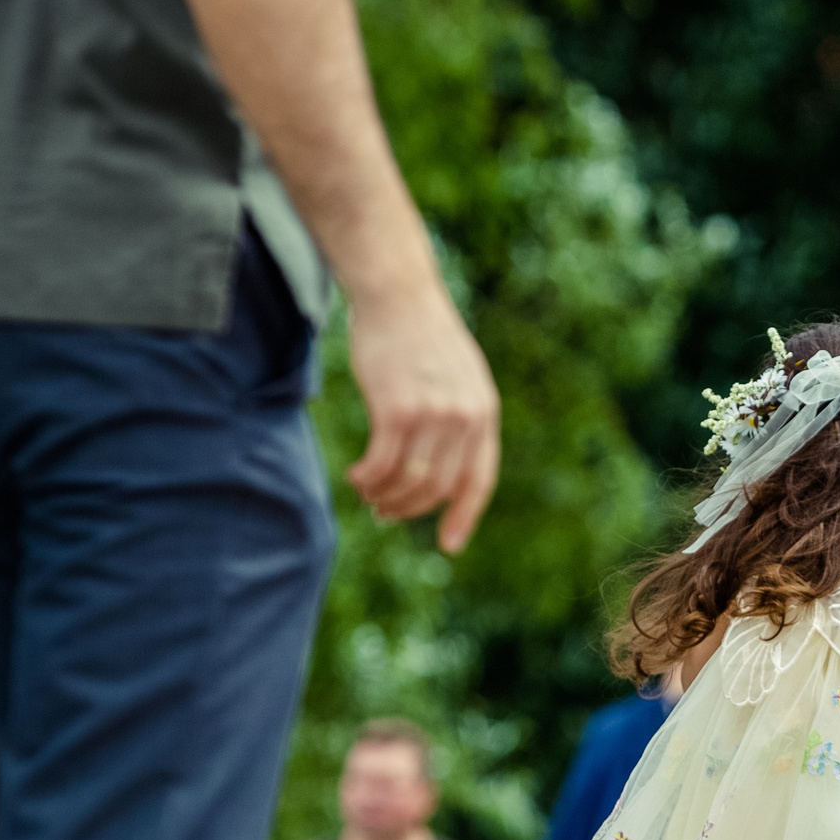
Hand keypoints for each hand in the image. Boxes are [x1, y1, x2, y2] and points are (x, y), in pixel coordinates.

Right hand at [344, 289, 501, 553]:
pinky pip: (382, 463)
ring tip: (367, 493)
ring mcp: (433, 414)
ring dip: (384, 496)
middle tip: (383, 512)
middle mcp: (464, 417)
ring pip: (408, 481)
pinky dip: (367, 478)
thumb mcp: (458, 377)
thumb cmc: (420, 337)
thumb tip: (439, 466)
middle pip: (436, 487)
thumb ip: (458, 418)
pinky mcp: (397, 408)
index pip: (479, 480)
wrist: (398, 294)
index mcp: (484, 413)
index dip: (464, 516)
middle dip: (408, 508)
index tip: (449, 546)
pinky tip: (356, 477)